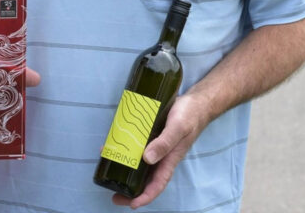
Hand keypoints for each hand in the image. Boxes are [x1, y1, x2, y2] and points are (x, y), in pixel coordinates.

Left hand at [110, 93, 207, 208]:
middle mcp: (162, 157)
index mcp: (169, 160)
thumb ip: (165, 143)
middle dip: (131, 189)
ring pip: (140, 164)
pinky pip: (137, 147)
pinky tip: (114, 146)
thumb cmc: (190, 116)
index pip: (157, 184)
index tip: (131, 204)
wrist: (196, 102)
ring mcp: (156, 147)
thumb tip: (147, 159)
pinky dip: (127, 150)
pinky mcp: (151, 136)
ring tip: (109, 170)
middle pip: (146, 178)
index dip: (145, 196)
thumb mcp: (178, 128)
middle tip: (113, 193)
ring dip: (126, 169)